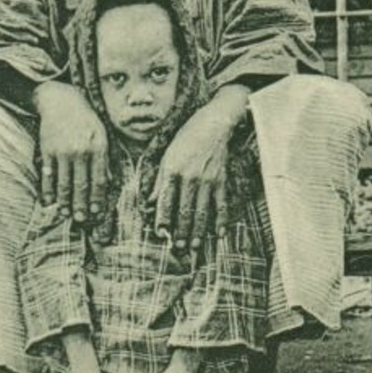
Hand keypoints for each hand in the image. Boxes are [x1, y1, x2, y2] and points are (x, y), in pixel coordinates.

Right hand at [34, 81, 107, 223]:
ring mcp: (62, 152)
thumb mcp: (103, 134)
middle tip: (81, 219)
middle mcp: (81, 151)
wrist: (62, 101)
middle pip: (81, 185)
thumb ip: (106, 158)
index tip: (96, 212)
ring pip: (64, 183)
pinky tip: (49, 202)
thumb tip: (110, 182)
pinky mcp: (47, 151)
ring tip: (66, 214)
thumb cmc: (86, 119)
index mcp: (98, 148)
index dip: (98, 198)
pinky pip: (48, 175)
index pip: (99, 179)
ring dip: (65, 202)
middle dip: (82, 205)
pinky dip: (48, 190)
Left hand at [152, 86, 248, 249]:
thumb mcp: (166, 156)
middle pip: (184, 211)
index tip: (160, 234)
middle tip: (178, 249)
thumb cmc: (186, 138)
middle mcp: (189, 178)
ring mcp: (207, 181)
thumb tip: (150, 202)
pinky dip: (221, 220)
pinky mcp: (221, 180)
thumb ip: (159, 181)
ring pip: (202, 212)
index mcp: (172, 171)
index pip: (165, 201)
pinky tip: (219, 233)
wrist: (214, 123)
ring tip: (193, 247)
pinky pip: (221, 204)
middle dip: (181, 232)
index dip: (162, 219)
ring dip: (197, 231)